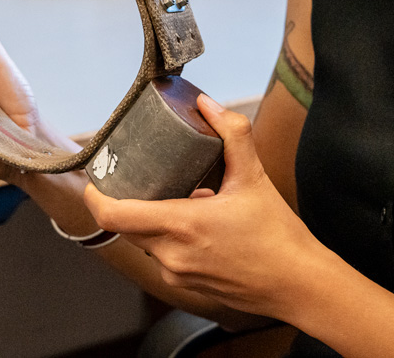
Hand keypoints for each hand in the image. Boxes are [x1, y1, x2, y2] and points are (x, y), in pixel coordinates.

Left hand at [83, 94, 334, 320]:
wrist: (298, 284)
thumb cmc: (277, 235)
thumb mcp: (254, 177)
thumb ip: (231, 134)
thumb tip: (207, 105)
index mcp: (181, 225)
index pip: (113, 215)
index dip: (95, 195)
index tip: (95, 176)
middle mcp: (171, 255)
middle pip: (126, 226)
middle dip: (125, 201)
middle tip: (135, 176)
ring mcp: (177, 275)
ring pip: (144, 242)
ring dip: (151, 220)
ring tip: (177, 198)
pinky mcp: (186, 287)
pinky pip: (163, 258)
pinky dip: (168, 239)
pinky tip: (195, 225)